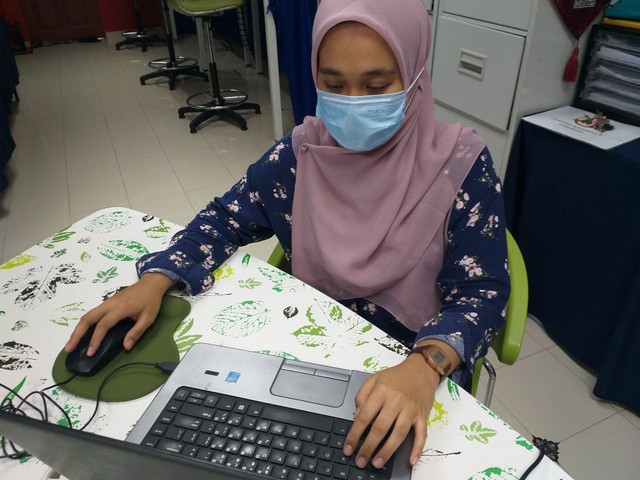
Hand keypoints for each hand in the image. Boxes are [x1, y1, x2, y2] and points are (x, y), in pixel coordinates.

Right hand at [65, 273, 175, 355]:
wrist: (150, 283)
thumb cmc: (151, 301)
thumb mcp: (149, 318)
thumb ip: (137, 332)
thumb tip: (126, 347)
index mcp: (120, 308)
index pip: (103, 325)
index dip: (95, 339)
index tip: (90, 352)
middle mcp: (109, 304)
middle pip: (88, 318)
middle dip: (77, 334)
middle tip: (68, 348)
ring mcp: (107, 302)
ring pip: (87, 315)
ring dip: (78, 329)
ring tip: (71, 343)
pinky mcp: (107, 302)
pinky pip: (92, 313)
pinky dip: (84, 324)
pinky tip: (82, 333)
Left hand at [343, 353, 438, 468]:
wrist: (421, 370)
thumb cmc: (396, 376)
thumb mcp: (374, 378)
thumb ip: (362, 395)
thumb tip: (356, 416)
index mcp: (381, 391)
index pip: (365, 416)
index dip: (355, 434)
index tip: (348, 447)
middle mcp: (396, 401)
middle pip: (380, 427)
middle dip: (368, 447)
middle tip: (360, 461)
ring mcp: (410, 409)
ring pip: (399, 434)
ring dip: (387, 451)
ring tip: (377, 462)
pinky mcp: (422, 416)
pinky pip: (422, 434)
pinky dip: (418, 448)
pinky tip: (411, 460)